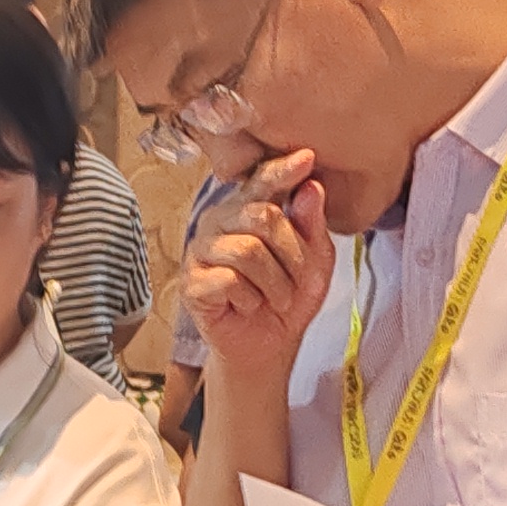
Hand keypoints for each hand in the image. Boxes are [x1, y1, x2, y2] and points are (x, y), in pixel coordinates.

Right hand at [180, 152, 333, 393]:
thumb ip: (312, 225)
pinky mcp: (192, 282)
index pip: (263, 181)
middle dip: (292, 254)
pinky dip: (251, 300)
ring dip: (275, 283)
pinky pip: (229, 280)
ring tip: (276, 299)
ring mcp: (201, 250)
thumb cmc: (288, 299)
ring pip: (247, 251)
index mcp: (248, 209)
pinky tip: (248, 306)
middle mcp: (220, 221)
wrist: (268, 347)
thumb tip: (311, 187)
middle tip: (297, 282)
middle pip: (262, 216)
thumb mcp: (314, 262)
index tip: (307, 157)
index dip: (283, 170)